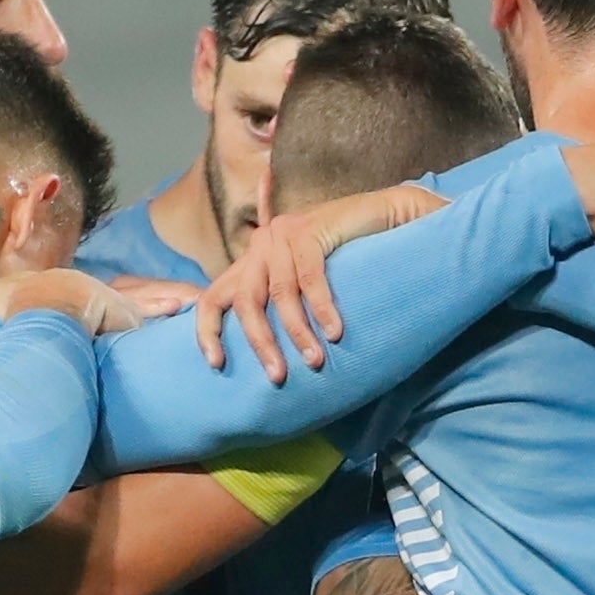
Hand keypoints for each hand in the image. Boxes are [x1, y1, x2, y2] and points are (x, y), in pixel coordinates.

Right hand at [0, 268, 173, 335]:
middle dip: (150, 301)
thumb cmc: (14, 305)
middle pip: (127, 299)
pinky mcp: (123, 318)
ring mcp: (111, 306)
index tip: (119, 304)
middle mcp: (94, 294)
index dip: (109, 302)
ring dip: (163, 310)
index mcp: (68, 290)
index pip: (93, 296)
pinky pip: (151, 322)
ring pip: (144, 309)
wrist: (37, 308)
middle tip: (179, 303)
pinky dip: (165, 323)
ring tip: (189, 310)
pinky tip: (185, 319)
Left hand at [191, 182, 440, 378]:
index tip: (216, 364)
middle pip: (245, 302)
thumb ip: (281, 308)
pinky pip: (309, 278)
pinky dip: (322, 308)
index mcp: (250, 261)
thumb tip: (269, 359)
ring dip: (299, 333)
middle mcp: (260, 244)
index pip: (212, 298)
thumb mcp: (303, 286)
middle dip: (261, 343)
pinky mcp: (308, 228)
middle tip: (278, 376)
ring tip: (316, 361)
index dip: (207, 332)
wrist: (386, 217)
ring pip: (280, 295)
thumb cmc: (348, 260)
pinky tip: (335, 332)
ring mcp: (282, 233)